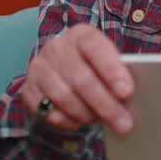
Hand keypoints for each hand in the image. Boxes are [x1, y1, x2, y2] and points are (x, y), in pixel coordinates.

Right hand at [19, 24, 135, 134]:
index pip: (96, 48)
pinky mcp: (29, 90)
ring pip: (64, 97)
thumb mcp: (109, 62)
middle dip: (105, 105)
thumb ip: (120, 74)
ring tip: (104, 122)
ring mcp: (39, 68)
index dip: (111, 70)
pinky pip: (48, 112)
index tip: (127, 92)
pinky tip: (82, 122)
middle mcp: (57, 48)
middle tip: (124, 124)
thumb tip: (131, 99)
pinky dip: (69, 121)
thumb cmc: (95, 67)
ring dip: (87, 114)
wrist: (62, 70)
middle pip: (81, 79)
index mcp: (81, 35)